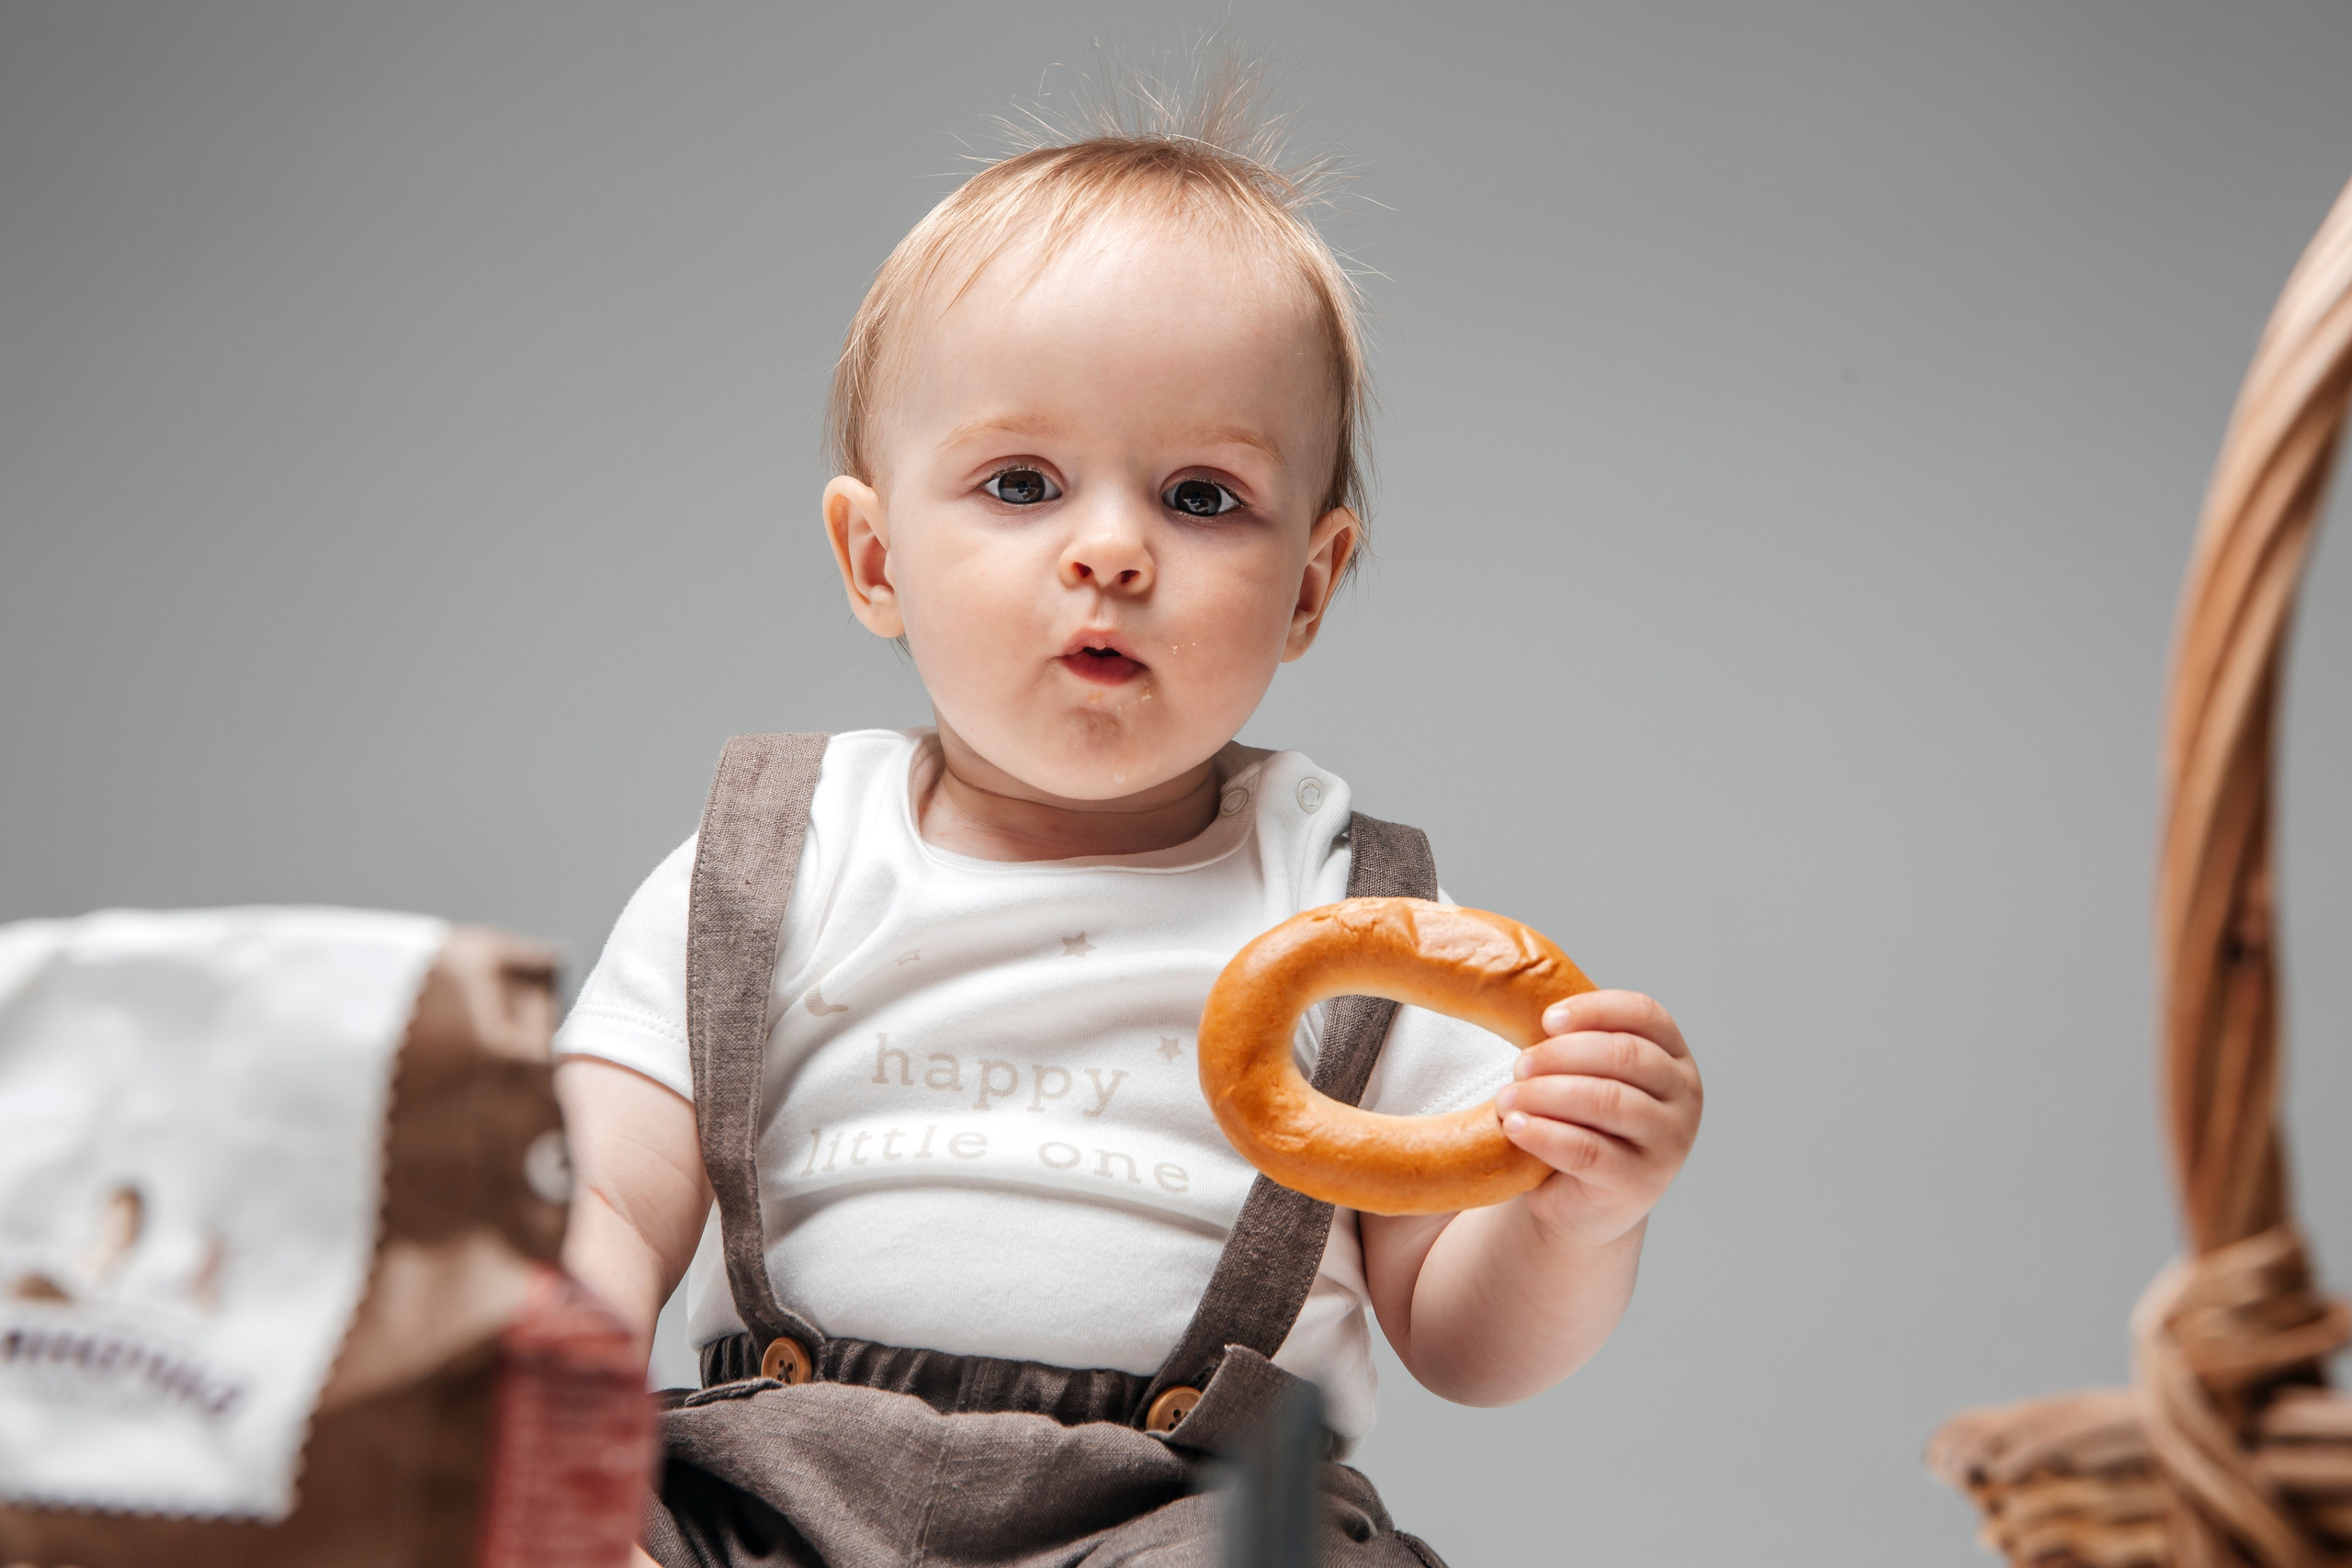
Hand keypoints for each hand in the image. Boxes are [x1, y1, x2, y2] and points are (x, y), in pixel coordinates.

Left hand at [1493, 990, 1700, 1249]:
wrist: (1580, 1203)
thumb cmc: (1580, 1125)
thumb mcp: (1586, 1078)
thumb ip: (1576, 1044)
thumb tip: (1517, 996)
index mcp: (1673, 1057)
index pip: (1644, 1014)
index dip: (1594, 1009)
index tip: (1547, 1019)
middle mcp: (1684, 1096)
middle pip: (1624, 1055)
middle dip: (1562, 1054)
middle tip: (1518, 1065)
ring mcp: (1669, 1142)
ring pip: (1607, 1101)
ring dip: (1546, 1094)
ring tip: (1506, 1098)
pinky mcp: (1641, 1182)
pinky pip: (1588, 1150)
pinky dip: (1544, 1134)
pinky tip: (1514, 1126)